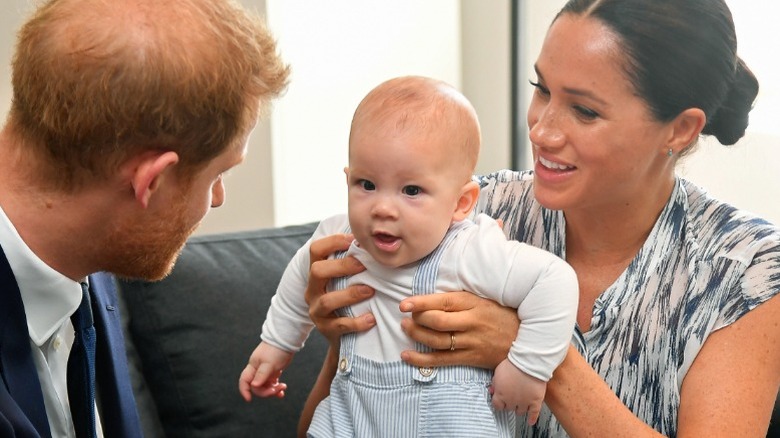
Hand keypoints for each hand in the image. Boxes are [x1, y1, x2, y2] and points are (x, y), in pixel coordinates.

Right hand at [238, 342, 291, 400]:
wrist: (286, 341)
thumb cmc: (276, 350)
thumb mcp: (269, 363)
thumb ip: (261, 375)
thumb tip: (254, 386)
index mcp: (253, 367)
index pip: (244, 381)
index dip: (244, 390)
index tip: (249, 399)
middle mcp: (258, 370)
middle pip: (257, 387)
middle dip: (266, 391)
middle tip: (277, 389)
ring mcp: (266, 372)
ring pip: (265, 386)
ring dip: (273, 390)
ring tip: (283, 387)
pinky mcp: (273, 372)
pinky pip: (273, 384)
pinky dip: (277, 388)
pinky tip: (282, 390)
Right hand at [304, 233, 375, 345]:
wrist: (342, 337)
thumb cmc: (349, 299)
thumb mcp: (346, 279)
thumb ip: (354, 261)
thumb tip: (375, 237)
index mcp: (317, 273)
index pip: (316, 250)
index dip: (332, 241)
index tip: (353, 239)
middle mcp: (312, 289)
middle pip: (317, 271)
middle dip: (341, 266)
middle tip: (364, 264)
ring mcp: (317, 310)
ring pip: (327, 300)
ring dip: (350, 294)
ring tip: (371, 291)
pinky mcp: (326, 330)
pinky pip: (339, 325)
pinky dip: (356, 322)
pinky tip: (372, 319)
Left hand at [398, 291, 518, 368]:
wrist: (527, 340)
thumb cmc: (502, 316)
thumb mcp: (484, 300)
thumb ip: (461, 299)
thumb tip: (432, 297)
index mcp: (474, 304)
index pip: (443, 301)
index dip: (421, 303)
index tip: (404, 304)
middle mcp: (472, 322)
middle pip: (437, 322)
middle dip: (416, 319)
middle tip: (405, 317)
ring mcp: (471, 342)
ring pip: (436, 341)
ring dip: (416, 335)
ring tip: (405, 329)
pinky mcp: (471, 358)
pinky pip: (442, 360)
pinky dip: (421, 359)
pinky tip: (407, 356)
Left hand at [491, 359, 545, 424]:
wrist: (529, 362)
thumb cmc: (513, 365)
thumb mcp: (498, 372)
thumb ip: (494, 383)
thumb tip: (492, 390)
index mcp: (501, 394)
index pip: (497, 406)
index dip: (499, 403)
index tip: (500, 402)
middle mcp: (511, 401)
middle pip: (509, 408)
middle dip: (509, 403)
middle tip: (511, 399)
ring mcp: (524, 402)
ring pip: (520, 411)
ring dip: (519, 408)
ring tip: (520, 404)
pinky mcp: (535, 401)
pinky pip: (534, 413)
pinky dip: (532, 418)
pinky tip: (531, 421)